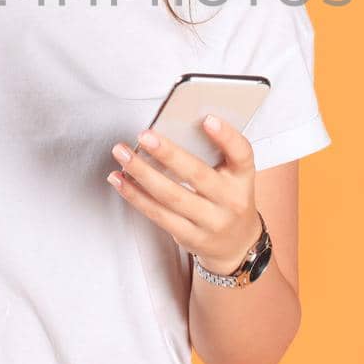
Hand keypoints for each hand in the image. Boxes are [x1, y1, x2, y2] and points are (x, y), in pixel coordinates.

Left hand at [107, 115, 260, 275]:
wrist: (237, 245)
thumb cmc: (228, 199)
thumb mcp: (233, 176)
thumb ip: (213, 154)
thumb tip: (171, 128)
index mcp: (242, 178)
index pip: (241, 154)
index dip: (226, 136)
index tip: (207, 119)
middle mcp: (230, 201)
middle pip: (197, 175)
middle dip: (167, 153)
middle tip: (145, 136)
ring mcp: (211, 222)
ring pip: (171, 196)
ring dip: (142, 173)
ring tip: (123, 155)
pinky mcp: (190, 237)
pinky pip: (158, 214)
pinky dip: (135, 196)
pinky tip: (121, 180)